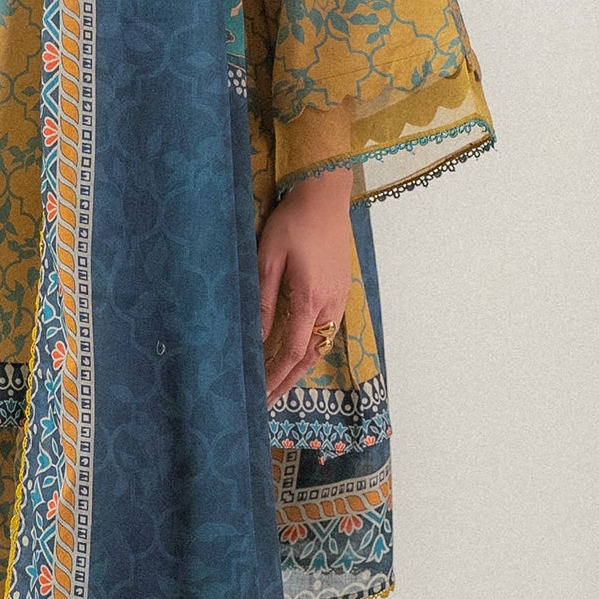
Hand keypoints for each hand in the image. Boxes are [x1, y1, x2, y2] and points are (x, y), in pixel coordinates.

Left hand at [257, 168, 352, 403]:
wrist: (324, 195)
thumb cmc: (293, 222)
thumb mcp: (268, 258)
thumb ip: (264, 300)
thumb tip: (257, 336)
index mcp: (309, 299)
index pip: (290, 351)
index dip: (275, 377)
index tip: (260, 396)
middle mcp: (329, 305)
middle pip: (309, 356)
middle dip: (288, 381)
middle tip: (268, 402)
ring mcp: (339, 298)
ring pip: (320, 345)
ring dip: (300, 367)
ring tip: (281, 384)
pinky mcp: (341, 289)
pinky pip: (327, 330)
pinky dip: (311, 347)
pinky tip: (298, 351)